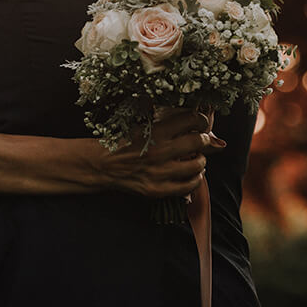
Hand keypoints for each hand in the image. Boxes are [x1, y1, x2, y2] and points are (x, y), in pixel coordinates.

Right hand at [89, 108, 224, 197]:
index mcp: (155, 131)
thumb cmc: (123, 141)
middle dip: (203, 139)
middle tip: (199, 140)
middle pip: (198, 142)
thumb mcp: (143, 124)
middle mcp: (159, 151)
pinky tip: (191, 174)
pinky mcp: (158, 189)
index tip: (200, 122)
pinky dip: (195, 179)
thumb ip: (168, 120)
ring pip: (197, 165)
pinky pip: (188, 186)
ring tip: (195, 157)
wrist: (103, 164)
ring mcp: (159, 172)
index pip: (192, 120)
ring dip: (200, 160)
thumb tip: (196, 117)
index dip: (201, 120)